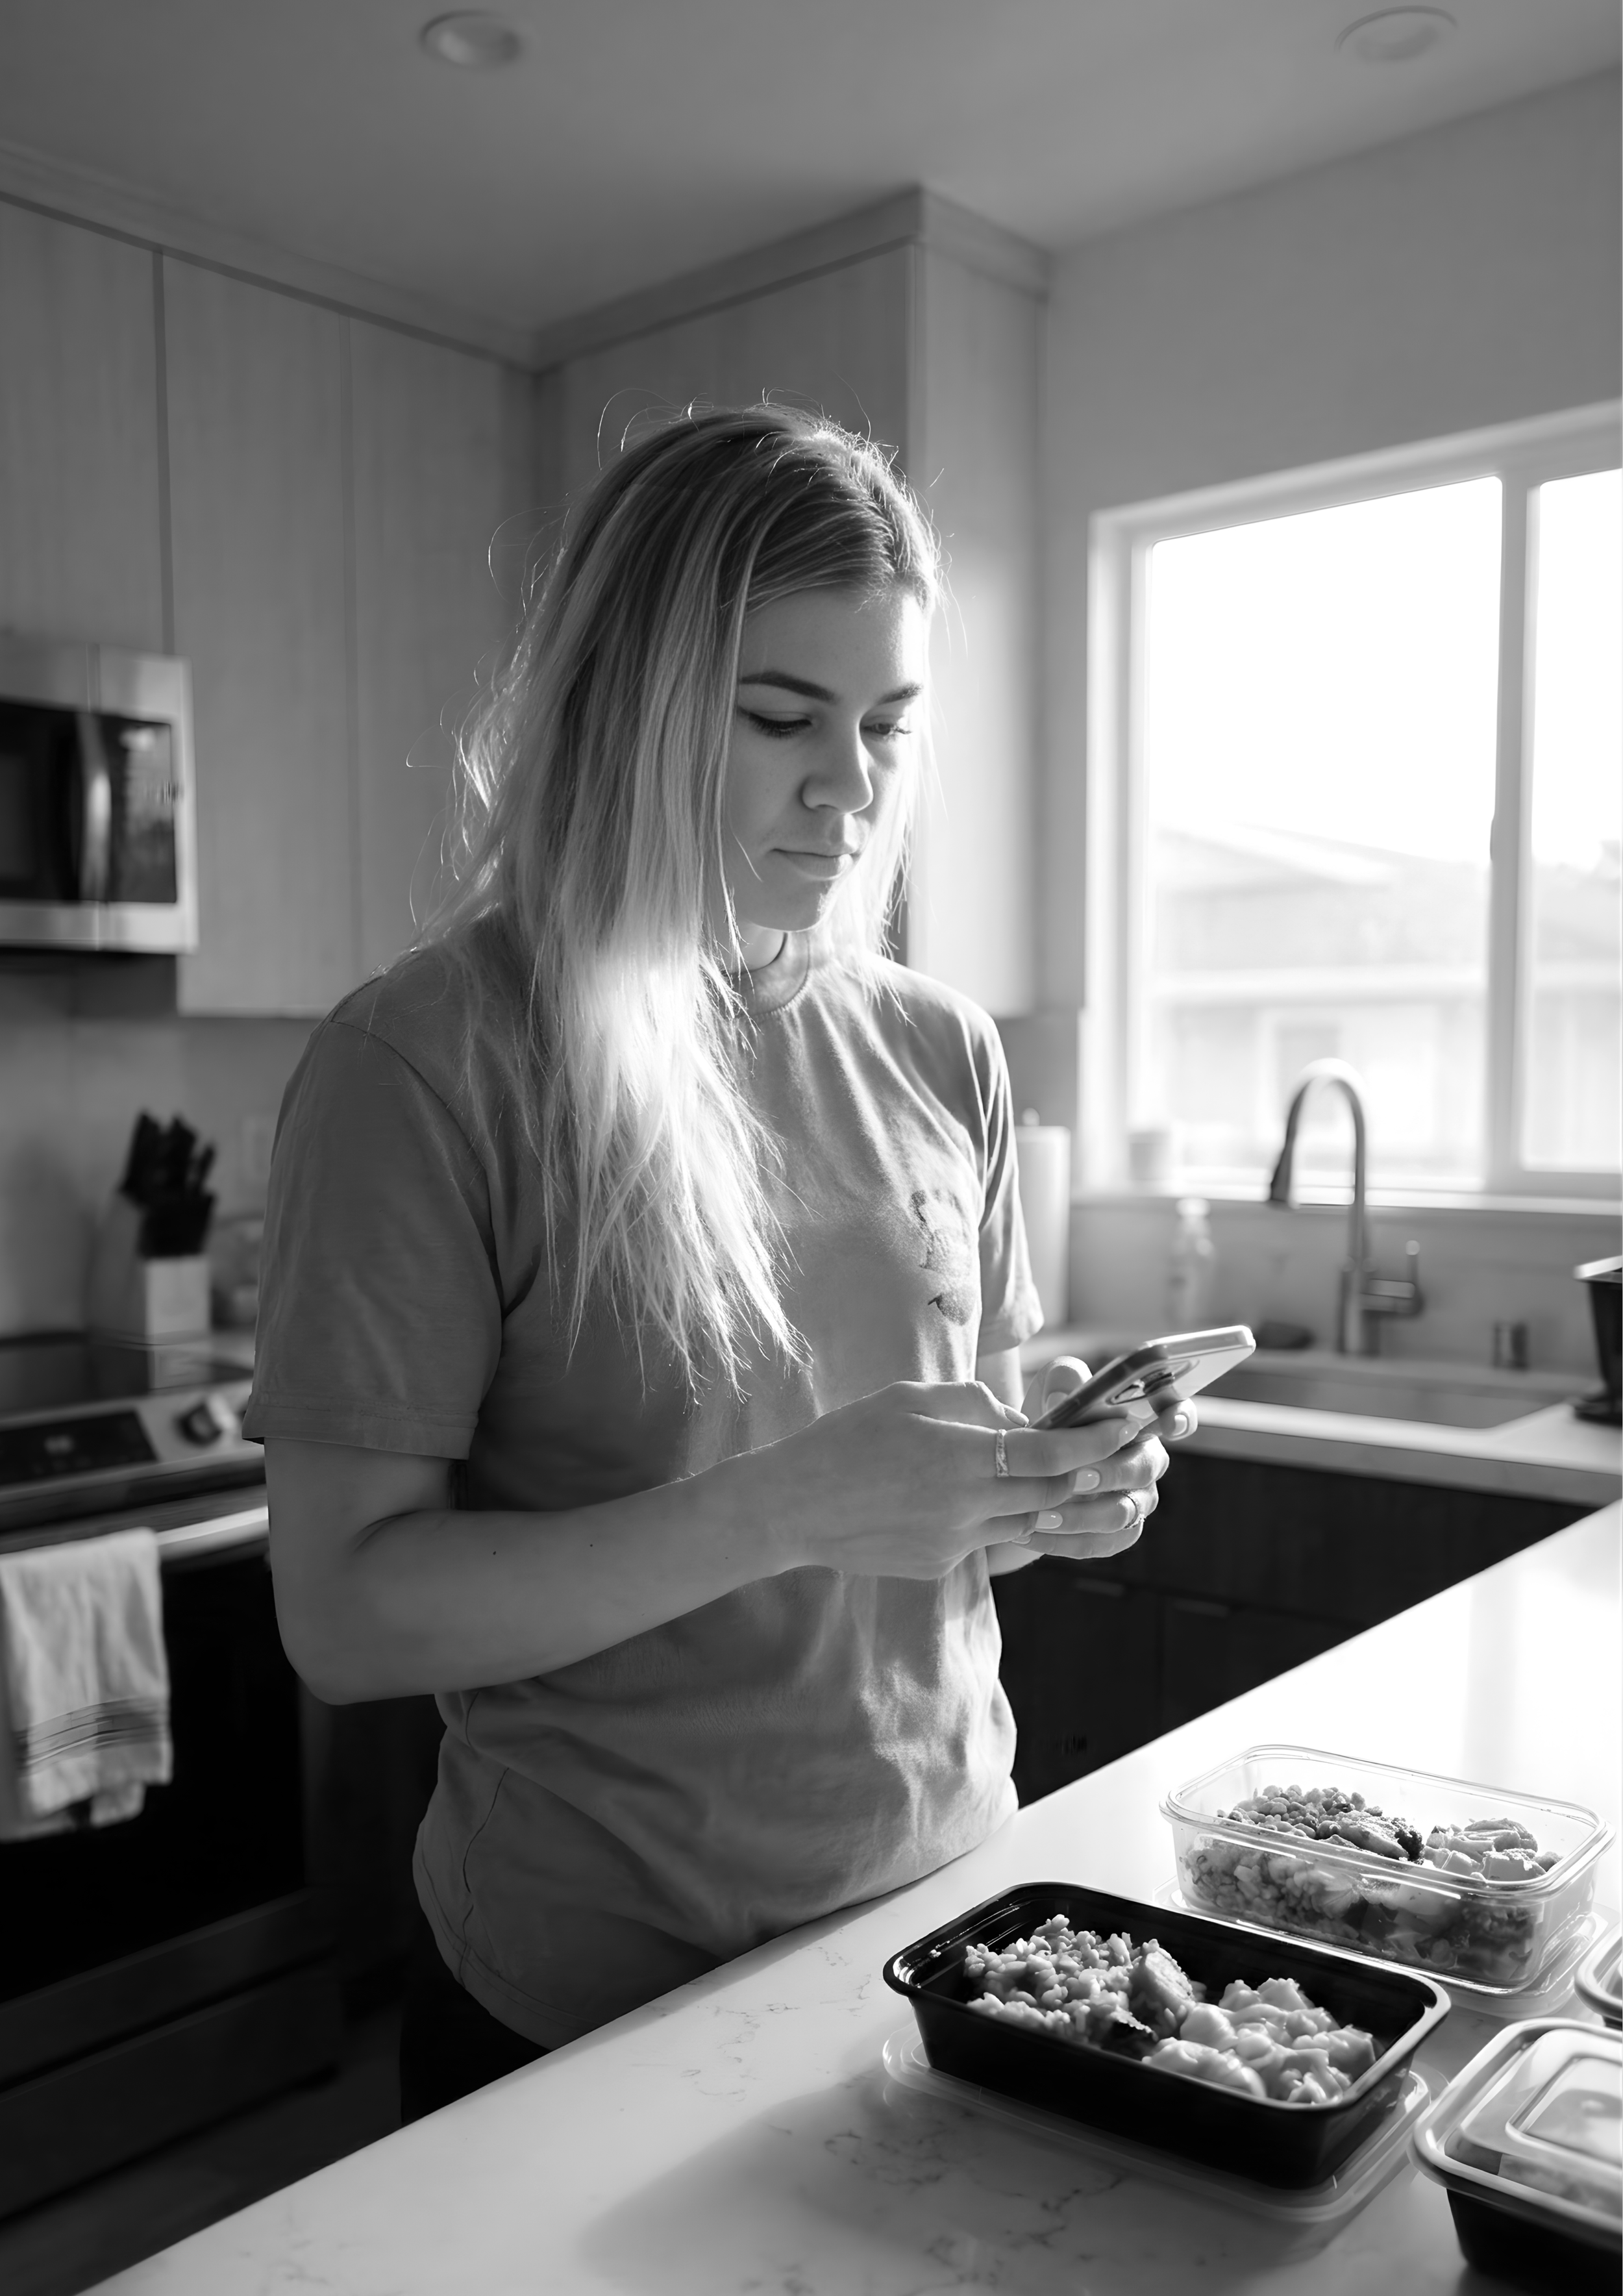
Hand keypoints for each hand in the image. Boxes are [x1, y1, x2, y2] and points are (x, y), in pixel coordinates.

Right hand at [754, 1377, 1147, 1581]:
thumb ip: (974, 1405)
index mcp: (960, 1457)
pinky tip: (969, 1500)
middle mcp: (966, 1506)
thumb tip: (1020, 1421)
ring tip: (1055, 1478)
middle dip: (1087, 1476)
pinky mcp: (940, 1566)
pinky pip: (985, 1540)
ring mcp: (954, 1543)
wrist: (792, 1506)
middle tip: (1113, 1457)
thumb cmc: (848, 1437)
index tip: (1126, 1429)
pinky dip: (994, 1518)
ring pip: (1025, 1523)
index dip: (1095, 1443)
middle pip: (1052, 1496)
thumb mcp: (910, 1398)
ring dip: (1045, 1501)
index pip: (1051, 1455)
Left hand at [997, 1355, 1198, 1563]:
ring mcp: (1136, 1501)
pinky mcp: (1116, 1534)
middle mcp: (1147, 1461)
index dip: (1179, 1418)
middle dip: (1110, 1472)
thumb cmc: (1050, 1418)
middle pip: (1143, 1469)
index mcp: (1142, 1422)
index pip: (1177, 1414)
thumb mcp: (1051, 1388)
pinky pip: (1101, 1543)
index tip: (1169, 1422)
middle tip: (1074, 1475)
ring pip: (1122, 1513)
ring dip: (1081, 1514)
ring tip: (1041, 1513)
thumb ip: (1064, 1381)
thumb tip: (1063, 1398)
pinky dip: (1066, 1540)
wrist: (1023, 1467)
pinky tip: (1032, 1532)